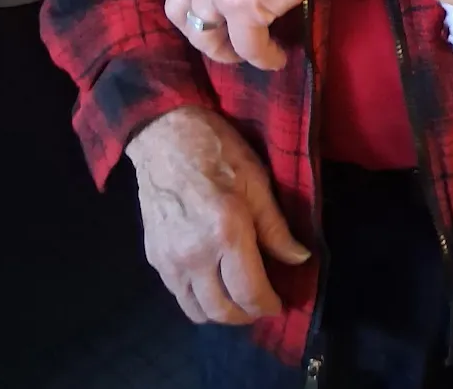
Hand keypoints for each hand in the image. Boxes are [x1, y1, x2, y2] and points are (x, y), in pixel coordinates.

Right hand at [125, 106, 310, 324]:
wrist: (164, 136)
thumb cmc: (217, 150)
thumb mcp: (257, 180)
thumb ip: (276, 227)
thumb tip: (299, 258)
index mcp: (226, 232)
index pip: (250, 292)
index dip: (269, 305)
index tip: (280, 303)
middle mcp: (194, 254)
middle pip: (222, 311)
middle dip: (246, 315)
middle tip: (261, 304)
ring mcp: (169, 260)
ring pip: (196, 311)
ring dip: (220, 313)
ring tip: (238, 299)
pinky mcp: (153, 258)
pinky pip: (178, 295)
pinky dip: (198, 300)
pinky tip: (212, 283)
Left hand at [166, 0, 397, 68]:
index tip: (213, 2)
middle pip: (178, 6)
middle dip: (198, 27)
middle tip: (222, 36)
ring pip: (203, 32)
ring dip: (223, 48)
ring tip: (245, 52)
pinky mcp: (241, 7)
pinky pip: (246, 46)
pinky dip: (262, 57)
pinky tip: (276, 58)